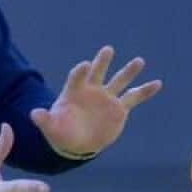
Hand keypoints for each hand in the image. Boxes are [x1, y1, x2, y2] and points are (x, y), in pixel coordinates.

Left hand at [30, 45, 162, 156]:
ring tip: (139, 61)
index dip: (80, 72)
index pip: (77, 78)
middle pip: (98, 72)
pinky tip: (157, 83)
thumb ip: (44, 119)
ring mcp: (107, 98)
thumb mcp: (51, 127)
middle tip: (107, 50)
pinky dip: (146, 90)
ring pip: (119, 81)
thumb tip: (34, 113)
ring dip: (129, 71)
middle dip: (102, 62)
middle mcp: (92, 90)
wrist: (78, 142)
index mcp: (74, 92)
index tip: (85, 65)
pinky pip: (134, 97)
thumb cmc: (62, 131)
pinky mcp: (119, 108)